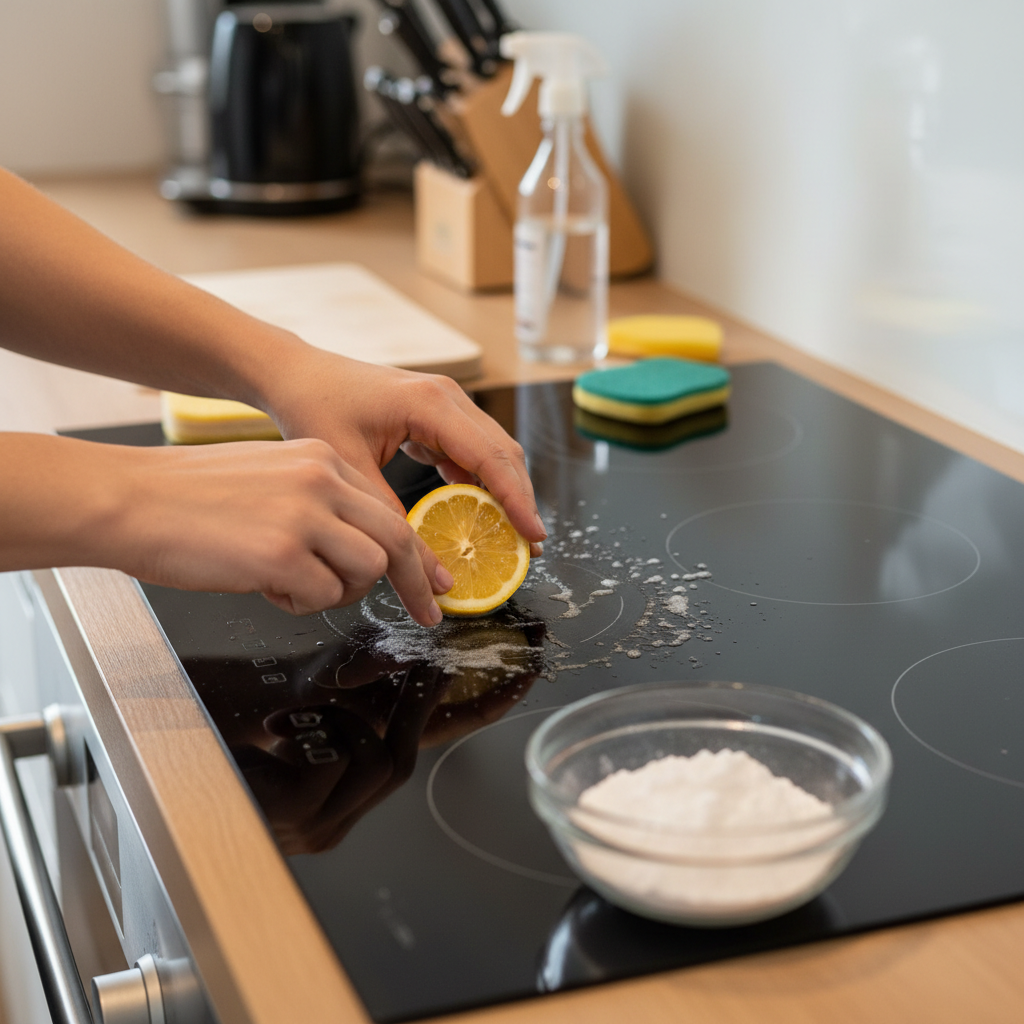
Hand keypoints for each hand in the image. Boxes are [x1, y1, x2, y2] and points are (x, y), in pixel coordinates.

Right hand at [100, 438, 453, 623]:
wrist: (128, 498)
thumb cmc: (186, 497)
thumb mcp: (269, 477)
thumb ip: (318, 504)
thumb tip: (356, 548)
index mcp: (320, 457)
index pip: (388, 509)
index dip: (413, 551)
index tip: (431, 580)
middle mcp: (321, 478)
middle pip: (397, 538)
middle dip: (416, 581)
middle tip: (427, 611)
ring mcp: (304, 514)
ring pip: (369, 568)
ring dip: (342, 590)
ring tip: (298, 586)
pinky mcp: (282, 551)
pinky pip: (322, 595)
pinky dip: (299, 604)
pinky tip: (264, 588)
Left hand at [254, 347, 546, 552]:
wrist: (296, 374)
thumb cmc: (315, 409)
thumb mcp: (352, 472)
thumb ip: (394, 522)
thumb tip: (432, 575)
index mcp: (431, 403)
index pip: (491, 457)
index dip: (517, 500)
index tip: (533, 536)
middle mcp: (447, 397)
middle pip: (503, 454)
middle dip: (520, 502)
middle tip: (529, 548)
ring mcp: (445, 404)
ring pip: (493, 453)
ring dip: (504, 494)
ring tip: (512, 538)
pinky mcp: (436, 416)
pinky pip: (471, 453)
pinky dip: (480, 485)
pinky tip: (479, 516)